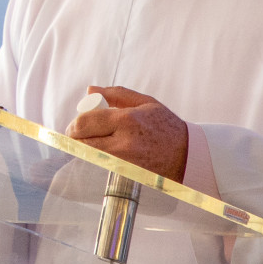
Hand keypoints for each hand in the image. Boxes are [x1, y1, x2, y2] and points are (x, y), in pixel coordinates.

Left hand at [68, 86, 187, 181]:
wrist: (187, 156)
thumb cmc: (166, 126)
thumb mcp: (145, 102)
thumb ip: (116, 94)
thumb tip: (90, 90)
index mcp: (128, 120)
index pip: (86, 122)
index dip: (74, 124)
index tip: (75, 124)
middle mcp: (123, 142)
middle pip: (82, 141)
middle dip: (75, 137)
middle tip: (78, 133)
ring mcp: (123, 161)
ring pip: (88, 155)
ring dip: (84, 148)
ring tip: (91, 141)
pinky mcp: (124, 173)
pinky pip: (100, 165)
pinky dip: (95, 158)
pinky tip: (103, 152)